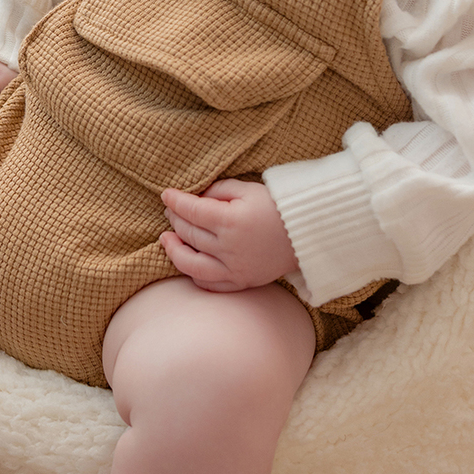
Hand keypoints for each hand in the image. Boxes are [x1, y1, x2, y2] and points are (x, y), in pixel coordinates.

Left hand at [160, 178, 297, 292]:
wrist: (307, 234)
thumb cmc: (278, 207)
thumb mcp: (248, 189)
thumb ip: (218, 190)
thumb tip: (196, 197)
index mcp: (230, 220)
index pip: (191, 210)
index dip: (175, 201)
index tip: (165, 194)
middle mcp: (229, 247)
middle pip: (189, 233)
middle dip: (174, 219)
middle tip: (170, 210)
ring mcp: (234, 268)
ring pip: (191, 263)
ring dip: (174, 250)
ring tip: (167, 239)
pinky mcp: (241, 282)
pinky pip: (209, 284)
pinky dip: (193, 274)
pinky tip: (187, 261)